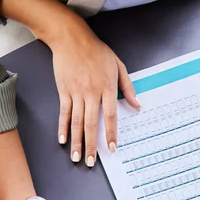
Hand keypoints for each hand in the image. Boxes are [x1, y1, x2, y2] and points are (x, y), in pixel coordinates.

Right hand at [51, 21, 139, 165]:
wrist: (71, 38)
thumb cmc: (96, 51)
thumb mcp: (118, 65)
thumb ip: (127, 87)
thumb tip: (137, 105)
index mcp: (107, 88)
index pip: (110, 116)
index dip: (111, 134)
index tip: (112, 148)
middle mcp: (91, 92)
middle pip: (91, 124)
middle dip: (91, 145)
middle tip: (91, 162)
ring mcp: (76, 92)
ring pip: (76, 122)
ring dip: (76, 142)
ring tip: (76, 157)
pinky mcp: (64, 91)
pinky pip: (64, 112)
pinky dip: (62, 127)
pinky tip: (62, 140)